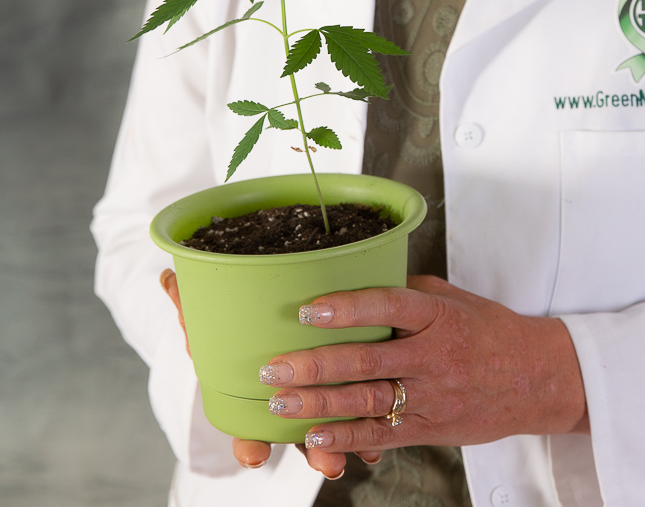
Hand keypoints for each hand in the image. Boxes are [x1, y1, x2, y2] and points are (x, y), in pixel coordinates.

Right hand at [160, 269, 378, 471]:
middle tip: (329, 465)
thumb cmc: (232, 320)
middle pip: (297, 436)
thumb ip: (191, 299)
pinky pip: (358, 414)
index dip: (249, 445)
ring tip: (359, 457)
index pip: (245, 429)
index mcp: (249, 394)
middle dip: (313, 452)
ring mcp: (314, 402)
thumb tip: (167, 277)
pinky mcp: (343, 388)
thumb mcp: (211, 312)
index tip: (257, 457)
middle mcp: (284, 405)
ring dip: (345, 445)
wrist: (257, 314)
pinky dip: (369, 432)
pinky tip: (378, 445)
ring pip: (328, 430)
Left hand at [254, 275, 588, 477]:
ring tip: (279, 401)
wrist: (534, 379)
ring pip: (367, 401)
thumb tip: (357, 281)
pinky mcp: (429, 427)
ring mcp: (431, 396)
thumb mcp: (454, 299)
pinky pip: (382, 435)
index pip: (390, 307)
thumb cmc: (489, 332)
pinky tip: (316, 436)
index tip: (309, 309)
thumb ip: (408, 292)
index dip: (347, 308)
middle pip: (368, 361)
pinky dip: (347, 437)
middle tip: (274, 365)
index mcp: (439, 316)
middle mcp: (434, 356)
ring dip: (319, 403)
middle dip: (315, 365)